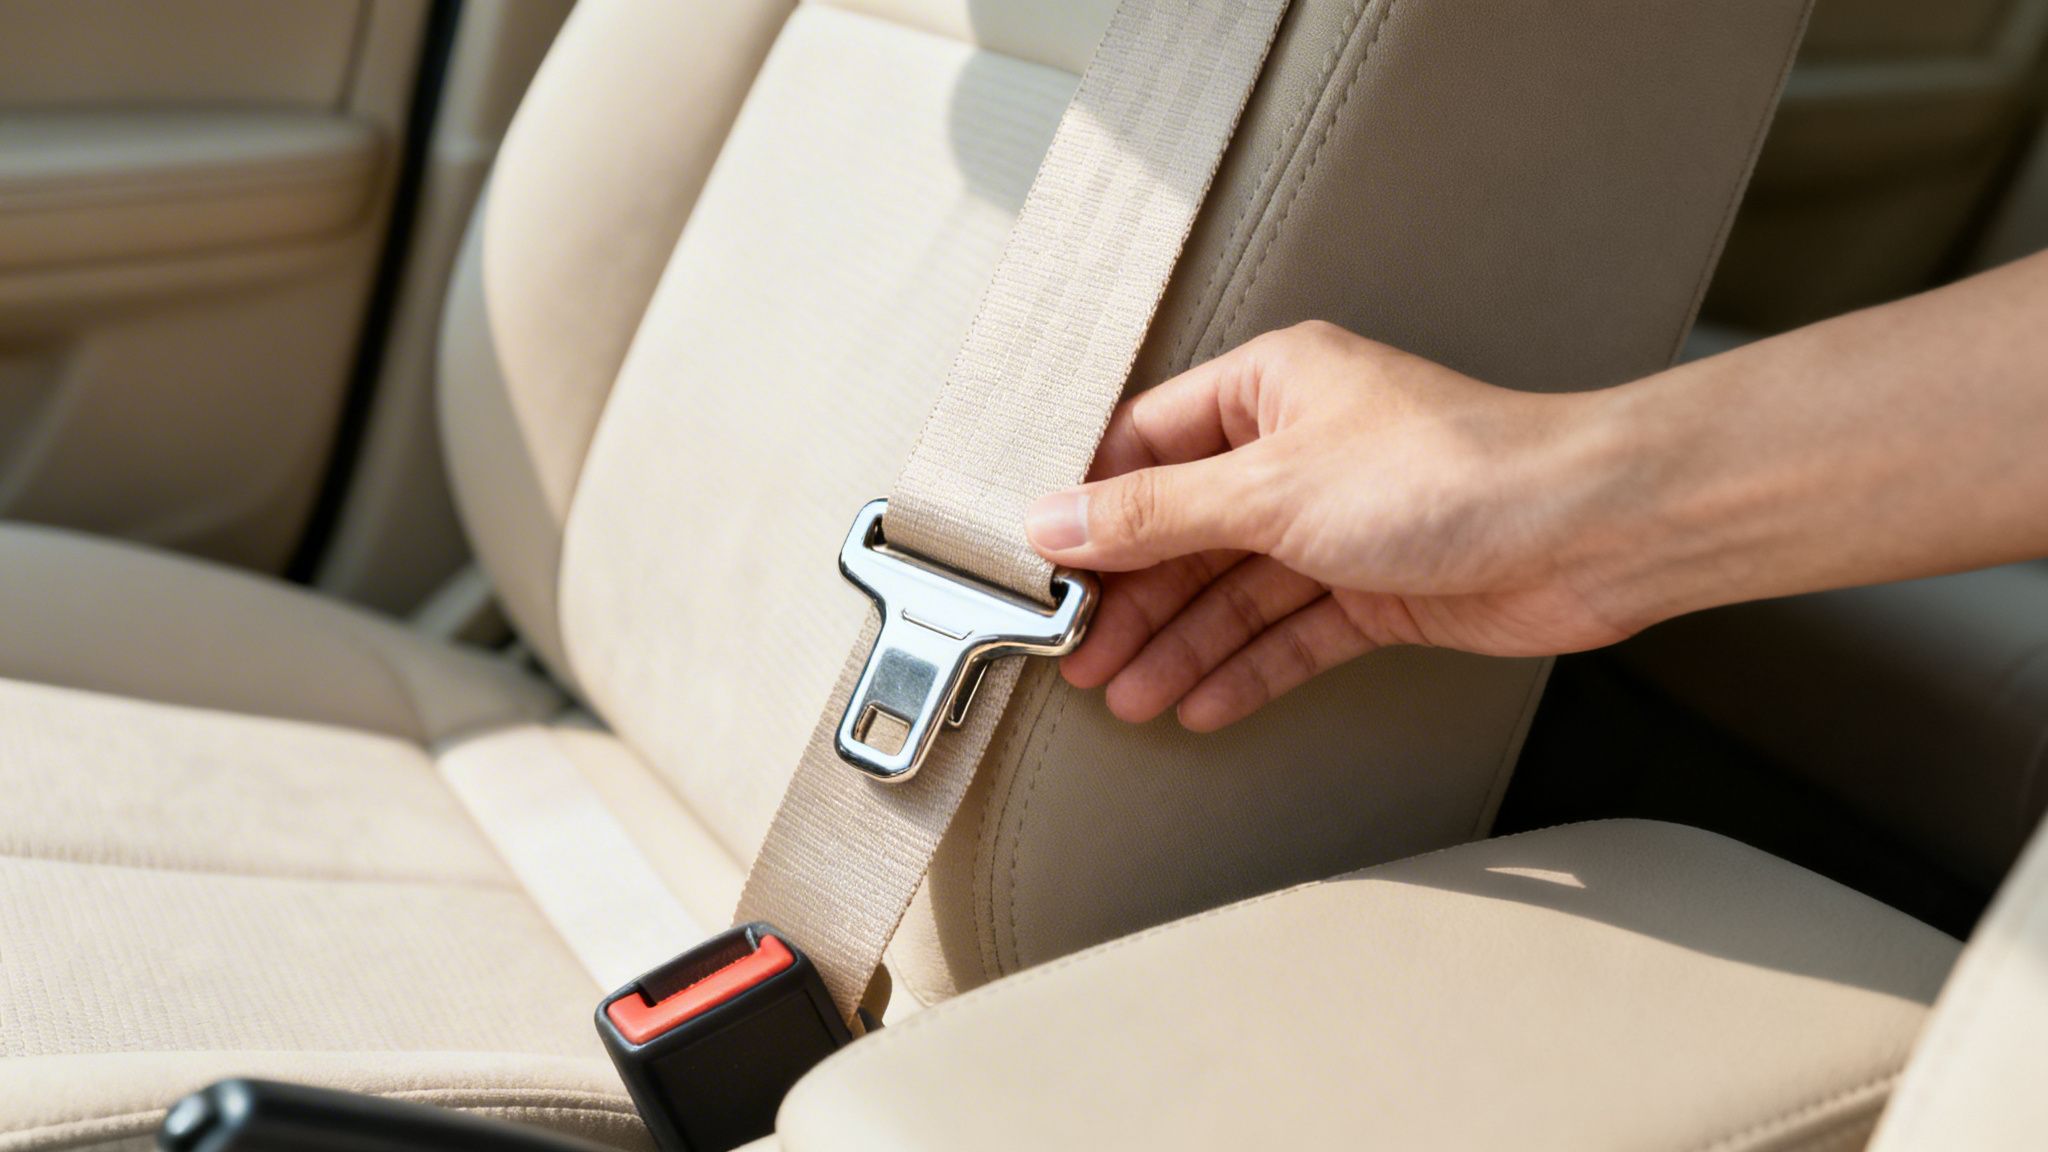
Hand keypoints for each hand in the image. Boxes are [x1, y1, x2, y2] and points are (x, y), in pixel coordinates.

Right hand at [1025, 321, 1630, 731]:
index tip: (1040, 571)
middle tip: (1077, 656)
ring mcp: (1337, 522)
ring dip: (1181, 644)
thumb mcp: (1272, 488)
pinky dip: (1247, 666)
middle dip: (1133, 597)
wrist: (1589, 531)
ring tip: (1127, 698)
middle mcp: (1299, 450)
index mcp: (1270, 388)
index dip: (1090, 511)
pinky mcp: (1376, 588)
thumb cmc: (1450, 472)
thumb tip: (1055, 519)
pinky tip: (1201, 704)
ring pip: (1235, 588)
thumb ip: (1156, 513)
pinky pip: (1292, 630)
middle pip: (1186, 528)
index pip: (1147, 446)